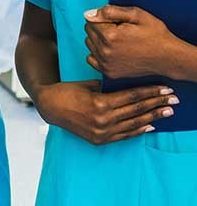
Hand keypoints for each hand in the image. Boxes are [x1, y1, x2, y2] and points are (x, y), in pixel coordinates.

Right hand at [35, 80, 176, 144]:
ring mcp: (102, 131)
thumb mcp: (88, 84)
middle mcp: (103, 119)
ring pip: (134, 123)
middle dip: (157, 104)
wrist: (49, 107)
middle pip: (137, 110)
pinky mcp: (99, 139)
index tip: (165, 89)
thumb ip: (109, 86)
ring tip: (167, 112)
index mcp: (100, 103)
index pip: (133, 96)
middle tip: (174, 100)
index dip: (151, 92)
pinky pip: (124, 135)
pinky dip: (138, 130)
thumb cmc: (67, 91)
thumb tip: (128, 84)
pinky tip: (149, 126)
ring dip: (153, 117)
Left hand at [85, 5, 180, 78]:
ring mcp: (106, 64)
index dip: (105, 19)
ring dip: (99, 40)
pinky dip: (99, 53)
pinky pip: (91, 58)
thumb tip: (88, 14)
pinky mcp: (108, 72)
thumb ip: (110, 11)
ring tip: (119, 41)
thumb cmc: (155, 34)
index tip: (119, 23)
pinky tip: (113, 51)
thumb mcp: (137, 15)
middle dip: (101, 28)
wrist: (168, 57)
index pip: (90, 20)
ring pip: (90, 44)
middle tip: (121, 31)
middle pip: (89, 32)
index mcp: (110, 36)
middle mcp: (104, 51)